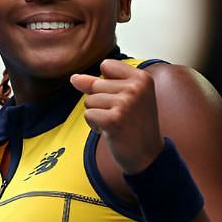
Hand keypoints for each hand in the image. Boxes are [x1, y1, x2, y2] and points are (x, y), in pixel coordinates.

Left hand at [70, 59, 164, 173]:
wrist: (147, 156)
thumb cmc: (135, 125)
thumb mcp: (124, 98)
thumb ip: (98, 83)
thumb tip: (74, 78)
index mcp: (142, 78)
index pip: (106, 65)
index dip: (107, 83)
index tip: (122, 98)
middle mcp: (136, 88)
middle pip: (96, 83)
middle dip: (101, 101)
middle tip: (121, 115)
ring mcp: (125, 104)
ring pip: (90, 100)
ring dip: (97, 114)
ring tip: (116, 123)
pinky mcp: (113, 120)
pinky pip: (88, 114)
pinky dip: (94, 125)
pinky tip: (110, 131)